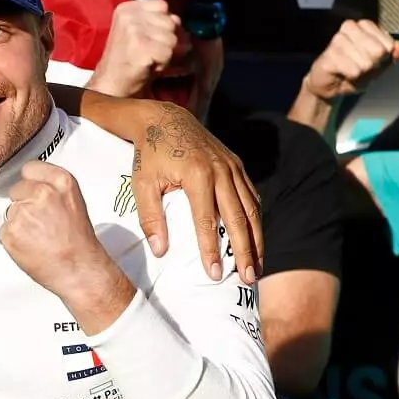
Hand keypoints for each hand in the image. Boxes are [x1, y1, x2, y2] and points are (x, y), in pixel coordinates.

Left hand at [0, 162, 131, 322]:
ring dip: (19, 223)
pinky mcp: (10, 232)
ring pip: (10, 212)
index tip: (34, 191)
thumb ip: (52, 189)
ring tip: (39, 237)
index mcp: (61, 182)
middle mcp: (41, 193)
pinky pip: (3, 231)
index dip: (31, 182)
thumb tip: (32, 186)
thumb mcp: (74, 202)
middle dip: (24, 203)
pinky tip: (31, 246)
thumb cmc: (79, 242)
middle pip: (17, 189)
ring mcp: (23, 213)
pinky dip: (13, 240)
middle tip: (40, 221)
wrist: (78, 270)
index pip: (30, 168)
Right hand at [87, 0, 179, 98]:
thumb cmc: (127, 61)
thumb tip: (182, 26)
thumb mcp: (140, 32)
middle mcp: (128, 16)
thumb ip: (159, 22)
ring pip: (172, 38)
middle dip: (165, 40)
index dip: (163, 24)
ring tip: (147, 59)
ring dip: (164, 53)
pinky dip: (162, 64)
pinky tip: (147, 66)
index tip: (150, 38)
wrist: (110, 86)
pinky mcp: (140, 47)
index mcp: (127, 9)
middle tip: (148, 52)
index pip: (163, 6)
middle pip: (171, 22)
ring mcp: (133, 31)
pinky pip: (168, 53)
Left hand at [131, 103, 263, 283]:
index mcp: (196, 175)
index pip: (207, 220)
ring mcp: (233, 167)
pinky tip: (256, 242)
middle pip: (239, 218)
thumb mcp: (142, 184)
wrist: (166, 119)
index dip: (212, 250)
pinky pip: (252, 196)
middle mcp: (221, 170)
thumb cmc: (150, 155)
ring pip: (252, 209)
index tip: (214, 275)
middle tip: (247, 279)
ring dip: (257, 240)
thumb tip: (161, 252)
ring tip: (256, 268)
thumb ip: (150, 218)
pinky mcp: (237, 165)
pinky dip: (256, 220)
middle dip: (245, 252)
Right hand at [303, 20, 398, 101]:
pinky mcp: (329, 54)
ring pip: (365, 61)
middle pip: (378, 51)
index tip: (373, 61)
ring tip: (351, 71)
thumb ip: (391, 56)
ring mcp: (338, 39)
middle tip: (361, 68)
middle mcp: (351, 27)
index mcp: (365, 26)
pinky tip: (343, 74)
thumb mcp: (378, 65)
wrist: (330, 86)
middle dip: (372, 65)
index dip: (383, 58)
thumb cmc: (353, 72)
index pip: (388, 43)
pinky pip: (352, 70)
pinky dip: (351, 77)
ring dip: (360, 72)